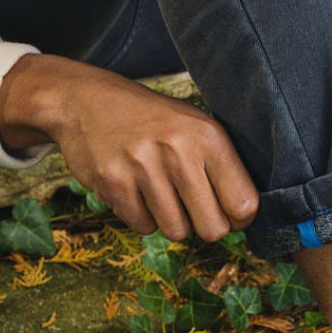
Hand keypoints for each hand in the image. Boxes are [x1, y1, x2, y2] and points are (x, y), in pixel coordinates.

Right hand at [0, 53, 259, 242]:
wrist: (86, 101)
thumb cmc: (151, 119)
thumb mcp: (194, 124)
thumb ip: (221, 164)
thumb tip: (245, 214)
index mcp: (208, 135)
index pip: (244, 203)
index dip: (239, 218)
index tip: (228, 213)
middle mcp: (179, 151)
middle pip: (212, 229)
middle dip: (205, 226)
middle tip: (193, 208)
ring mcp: (144, 168)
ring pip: (177, 232)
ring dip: (171, 220)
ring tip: (161, 192)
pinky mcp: (113, 183)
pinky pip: (142, 227)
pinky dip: (142, 217)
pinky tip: (136, 189)